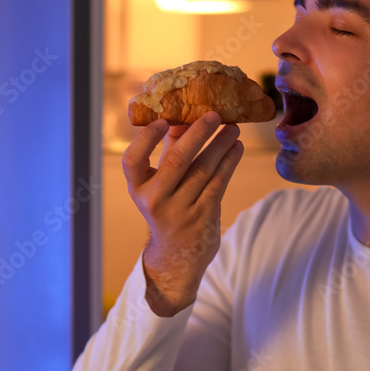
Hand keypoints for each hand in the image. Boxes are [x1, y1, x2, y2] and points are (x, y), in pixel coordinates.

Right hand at [121, 112, 243, 316]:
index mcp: (138, 189)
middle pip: (176, 161)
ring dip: (221, 145)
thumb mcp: (159, 183)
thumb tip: (182, 115)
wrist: (177, 256)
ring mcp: (180, 211)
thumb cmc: (167, 207)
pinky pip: (219, 184)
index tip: (162, 120)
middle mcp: (155, 201)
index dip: (145, 139)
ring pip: (203, 170)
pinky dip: (229, 163)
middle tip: (214, 114)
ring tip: (233, 128)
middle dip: (198, 134)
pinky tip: (237, 148)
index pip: (132, 161)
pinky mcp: (203, 217)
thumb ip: (168, 150)